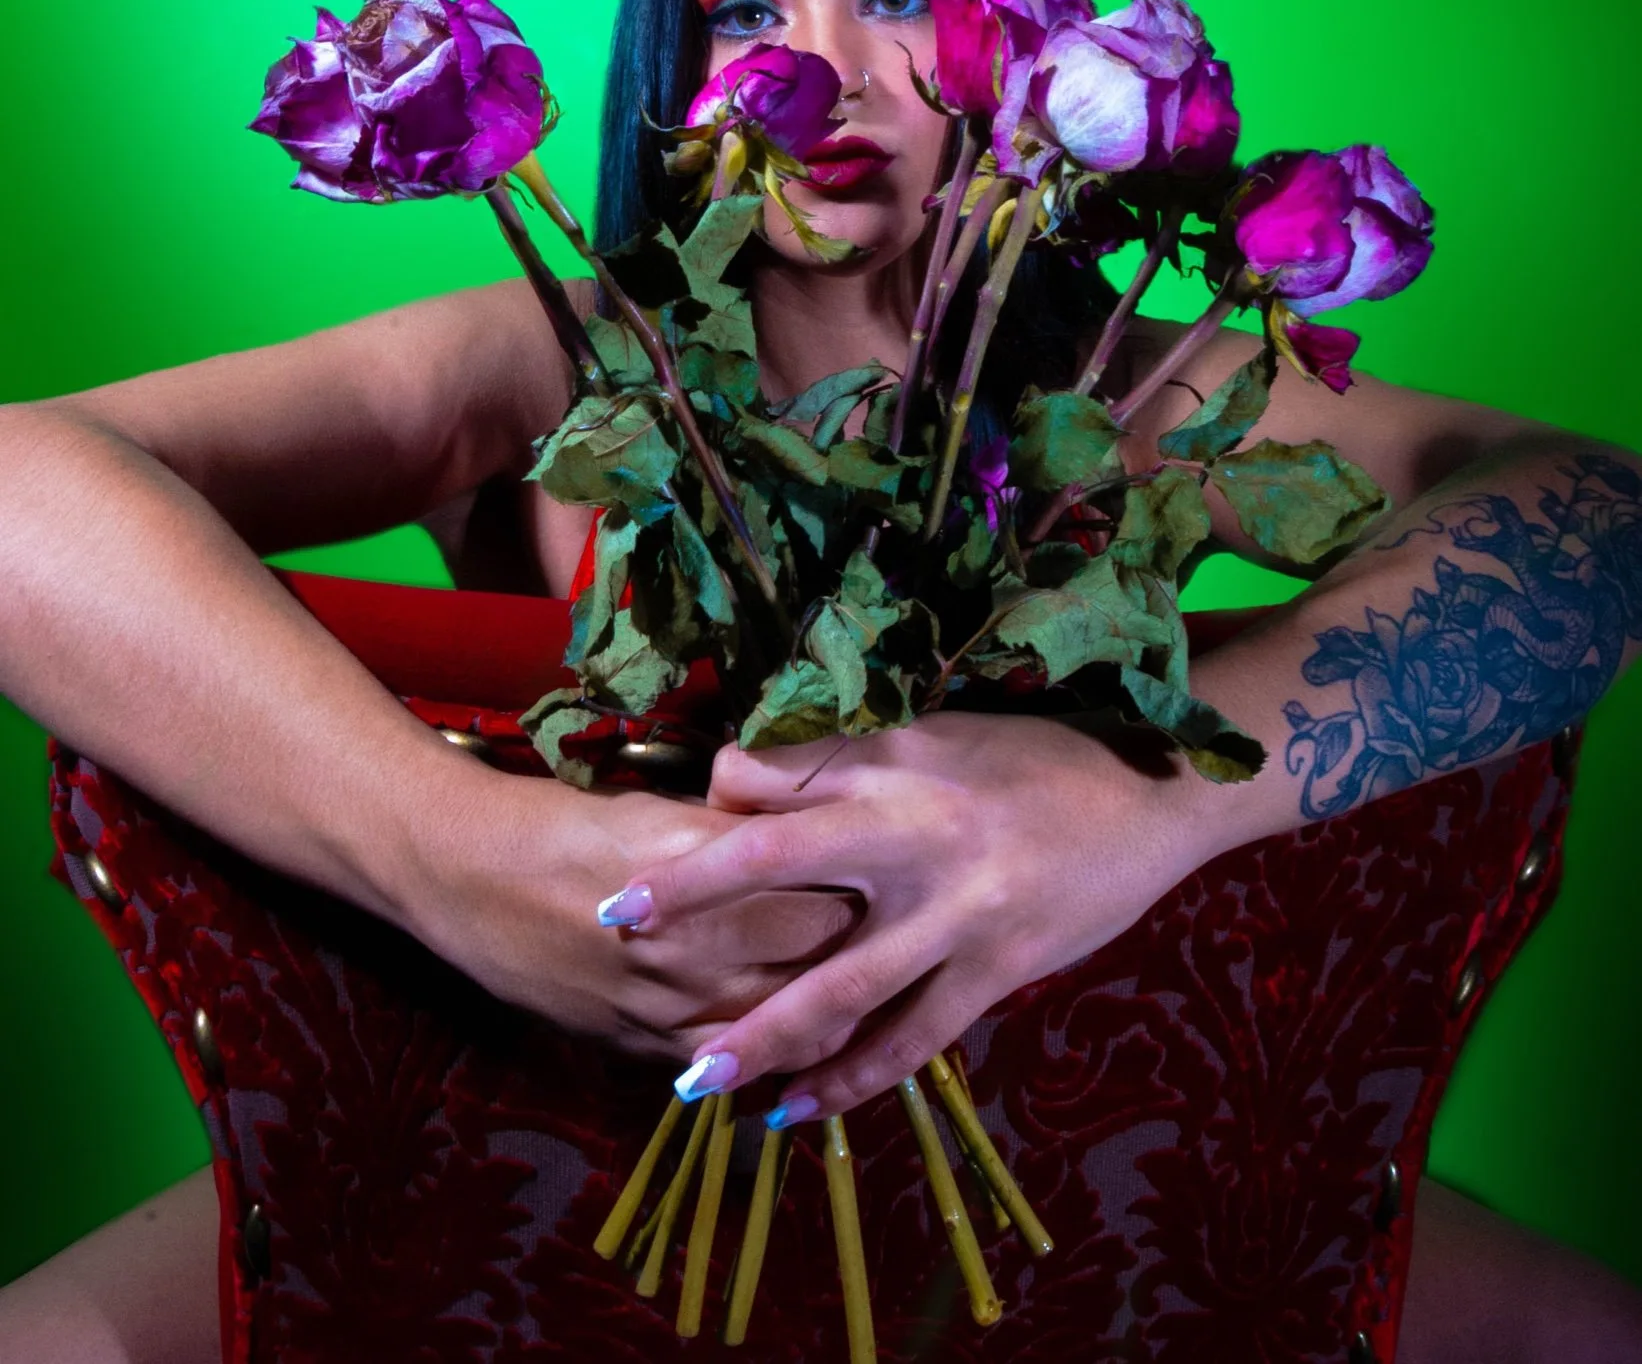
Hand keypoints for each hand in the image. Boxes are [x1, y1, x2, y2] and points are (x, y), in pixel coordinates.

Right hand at [402, 755, 857, 1061]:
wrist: (467, 880)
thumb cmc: (565, 826)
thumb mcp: (661, 810)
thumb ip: (740, 831)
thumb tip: (810, 832)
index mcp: (702, 878)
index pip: (822, 900)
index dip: (861, 892)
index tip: (882, 877)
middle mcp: (689, 950)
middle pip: (811, 971)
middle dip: (858, 955)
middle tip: (885, 933)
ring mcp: (662, 1008)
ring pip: (777, 1031)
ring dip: (821, 1017)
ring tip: (854, 991)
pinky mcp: (637, 1045)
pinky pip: (721, 1065)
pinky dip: (760, 1053)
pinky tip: (785, 1036)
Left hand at [613, 713, 1223, 1115]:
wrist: (1151, 794)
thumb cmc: (1037, 755)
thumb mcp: (939, 736)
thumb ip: (854, 764)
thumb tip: (752, 784)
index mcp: (896, 759)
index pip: (780, 773)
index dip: (717, 793)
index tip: (664, 818)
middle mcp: (913, 832)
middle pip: (778, 863)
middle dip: (693, 896)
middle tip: (616, 926)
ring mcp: (955, 911)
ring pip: (839, 983)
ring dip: (761, 1033)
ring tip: (695, 1076)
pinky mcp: (996, 971)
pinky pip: (912, 1039)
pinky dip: (854, 1081)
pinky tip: (800, 1111)